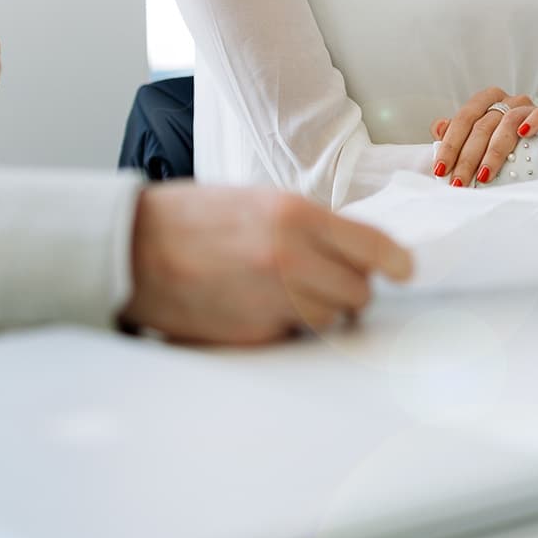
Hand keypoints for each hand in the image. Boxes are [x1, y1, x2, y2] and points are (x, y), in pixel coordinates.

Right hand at [120, 185, 414, 342]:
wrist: (133, 249)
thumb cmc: (192, 219)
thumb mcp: (257, 201)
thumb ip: (308, 225)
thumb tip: (352, 248)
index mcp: (295, 214)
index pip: (373, 246)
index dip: (396, 262)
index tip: (404, 270)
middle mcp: (291, 258)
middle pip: (359, 291)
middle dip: (350, 288)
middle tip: (328, 279)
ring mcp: (273, 300)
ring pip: (330, 319)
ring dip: (319, 310)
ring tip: (285, 290)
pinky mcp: (254, 335)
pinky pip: (293, 336)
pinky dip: (285, 325)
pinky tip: (256, 303)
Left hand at [429, 87, 537, 186]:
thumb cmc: (515, 143)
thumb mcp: (485, 138)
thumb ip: (460, 132)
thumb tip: (438, 128)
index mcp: (487, 101)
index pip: (463, 119)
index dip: (450, 145)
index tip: (441, 170)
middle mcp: (508, 100)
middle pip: (483, 125)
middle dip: (468, 157)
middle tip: (460, 182)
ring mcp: (530, 105)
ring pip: (508, 122)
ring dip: (494, 151)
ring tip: (484, 175)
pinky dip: (534, 120)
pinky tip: (524, 135)